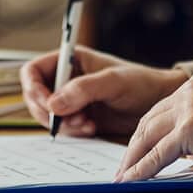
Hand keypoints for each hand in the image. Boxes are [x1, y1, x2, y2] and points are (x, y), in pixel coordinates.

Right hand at [19, 46, 186, 139]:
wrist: (159, 104)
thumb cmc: (140, 83)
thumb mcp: (112, 82)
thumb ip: (83, 90)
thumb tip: (54, 103)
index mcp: (69, 60)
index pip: (33, 71)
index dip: (34, 88)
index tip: (48, 103)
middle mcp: (66, 79)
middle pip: (35, 97)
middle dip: (50, 111)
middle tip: (72, 119)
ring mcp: (71, 100)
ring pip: (47, 115)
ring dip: (62, 124)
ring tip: (87, 124)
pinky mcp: (79, 118)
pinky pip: (62, 128)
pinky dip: (71, 132)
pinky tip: (90, 129)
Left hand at [115, 74, 192, 180]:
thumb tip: (190, 155)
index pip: (161, 110)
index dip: (146, 133)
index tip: (136, 149)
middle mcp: (189, 90)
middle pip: (149, 121)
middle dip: (134, 147)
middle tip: (123, 167)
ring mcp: (188, 108)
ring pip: (148, 137)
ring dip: (133, 160)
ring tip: (123, 178)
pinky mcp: (189, 129)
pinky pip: (158, 154)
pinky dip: (141, 170)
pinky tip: (131, 181)